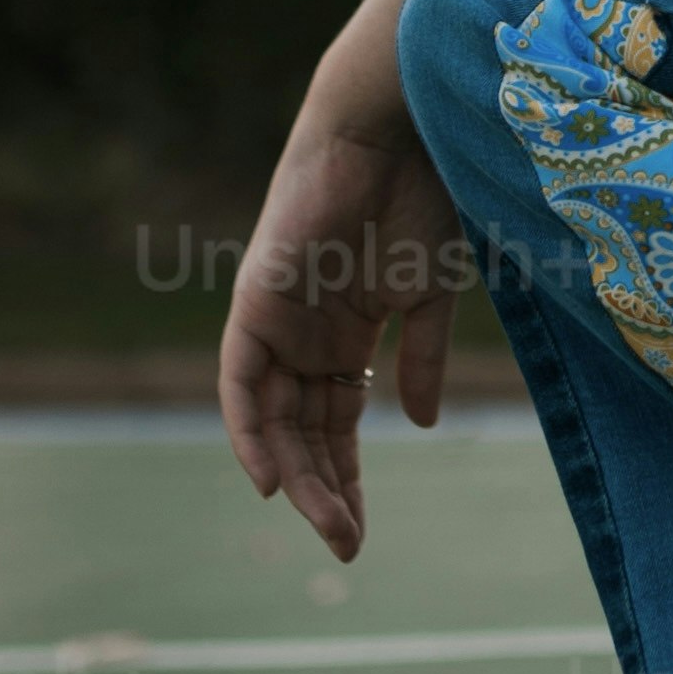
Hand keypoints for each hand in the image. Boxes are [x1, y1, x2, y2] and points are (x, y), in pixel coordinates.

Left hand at [216, 108, 472, 561]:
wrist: (398, 127)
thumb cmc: (423, 194)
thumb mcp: (432, 294)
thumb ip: (422, 357)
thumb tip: (423, 423)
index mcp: (349, 334)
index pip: (337, 425)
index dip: (345, 480)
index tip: (360, 534)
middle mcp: (307, 334)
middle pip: (304, 432)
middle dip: (325, 491)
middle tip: (346, 546)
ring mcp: (280, 318)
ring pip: (275, 419)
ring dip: (298, 476)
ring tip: (328, 526)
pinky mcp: (255, 299)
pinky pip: (240, 381)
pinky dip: (249, 431)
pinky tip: (271, 480)